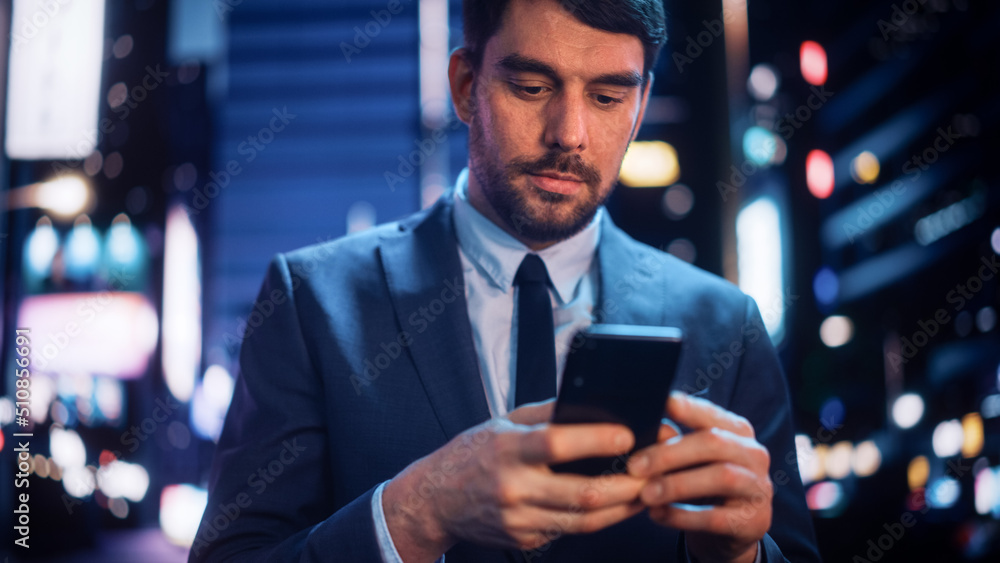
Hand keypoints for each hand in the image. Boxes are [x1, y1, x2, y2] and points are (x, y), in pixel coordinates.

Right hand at [382, 400, 646, 561]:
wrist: (434, 501)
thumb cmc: (474, 453)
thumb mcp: (502, 423)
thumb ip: (545, 415)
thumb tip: (593, 404)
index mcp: (506, 449)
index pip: (556, 444)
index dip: (596, 440)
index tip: (630, 434)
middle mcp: (512, 488)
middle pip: (582, 492)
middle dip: (627, 485)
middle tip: (655, 473)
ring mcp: (518, 520)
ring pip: (584, 520)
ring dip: (622, 508)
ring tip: (646, 493)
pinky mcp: (524, 541)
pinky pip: (568, 531)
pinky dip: (595, 519)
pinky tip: (614, 506)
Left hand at [628, 392, 771, 562]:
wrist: (728, 532)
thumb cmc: (702, 486)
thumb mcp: (689, 462)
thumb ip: (673, 444)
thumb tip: (650, 429)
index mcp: (737, 432)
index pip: (713, 415)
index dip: (689, 408)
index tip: (662, 403)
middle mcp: (754, 455)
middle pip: (714, 443)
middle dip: (670, 453)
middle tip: (635, 466)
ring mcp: (758, 488)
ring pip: (721, 477)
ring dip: (677, 484)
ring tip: (645, 494)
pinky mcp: (753, 521)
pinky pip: (716, 517)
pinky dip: (683, 516)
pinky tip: (657, 514)